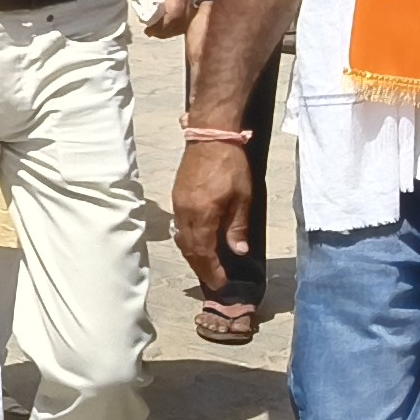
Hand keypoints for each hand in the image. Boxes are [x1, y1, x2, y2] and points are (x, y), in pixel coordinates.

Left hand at [138, 0, 195, 38]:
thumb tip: (147, 14)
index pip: (171, 19)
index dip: (159, 27)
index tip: (148, 29)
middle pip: (180, 24)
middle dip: (164, 31)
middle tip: (151, 31)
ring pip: (186, 23)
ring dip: (173, 28)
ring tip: (159, 28)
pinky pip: (190, 16)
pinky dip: (180, 22)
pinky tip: (170, 21)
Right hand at [170, 142, 254, 298]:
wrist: (210, 137)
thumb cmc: (230, 165)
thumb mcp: (242, 197)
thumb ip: (237, 226)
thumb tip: (238, 251)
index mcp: (202, 215)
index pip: (203, 252)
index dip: (211, 270)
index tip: (221, 282)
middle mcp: (185, 214)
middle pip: (189, 249)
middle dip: (201, 268)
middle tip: (213, 280)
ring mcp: (178, 205)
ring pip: (182, 239)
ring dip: (193, 256)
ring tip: (206, 266)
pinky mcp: (177, 198)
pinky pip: (180, 227)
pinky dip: (189, 241)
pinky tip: (198, 243)